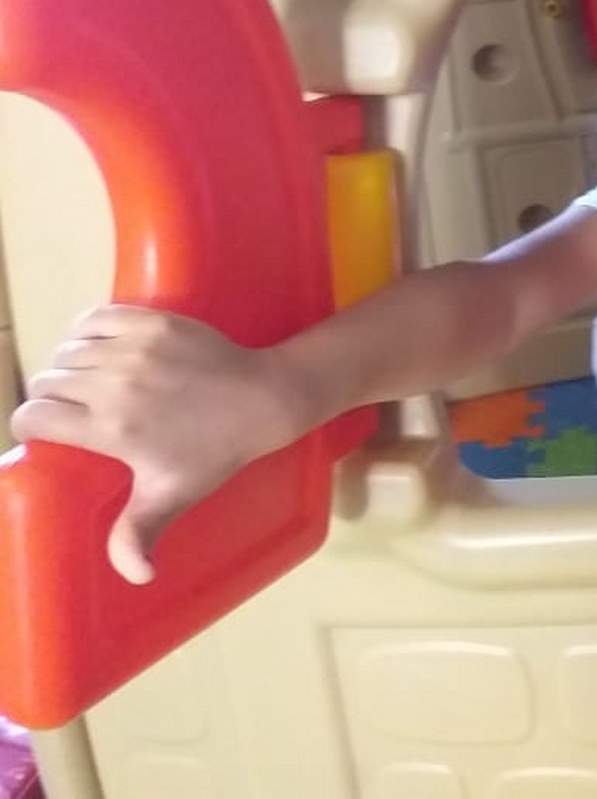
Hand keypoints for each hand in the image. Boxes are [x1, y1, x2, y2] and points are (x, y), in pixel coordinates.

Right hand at [10, 305, 314, 584]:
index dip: (34, 427)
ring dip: (70, 365)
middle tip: (75, 410)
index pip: (33, 418)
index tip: (49, 433)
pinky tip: (100, 348)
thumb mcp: (172, 496)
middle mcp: (115, 385)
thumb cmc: (215, 452)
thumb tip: (137, 578)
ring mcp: (134, 349)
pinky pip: (95, 317)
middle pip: (47, 382)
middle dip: (53, 397)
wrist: (263, 399)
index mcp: (111, 428)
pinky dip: (88, 330)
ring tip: (90, 382)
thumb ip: (138, 535)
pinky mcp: (154, 321)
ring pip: (68, 350)